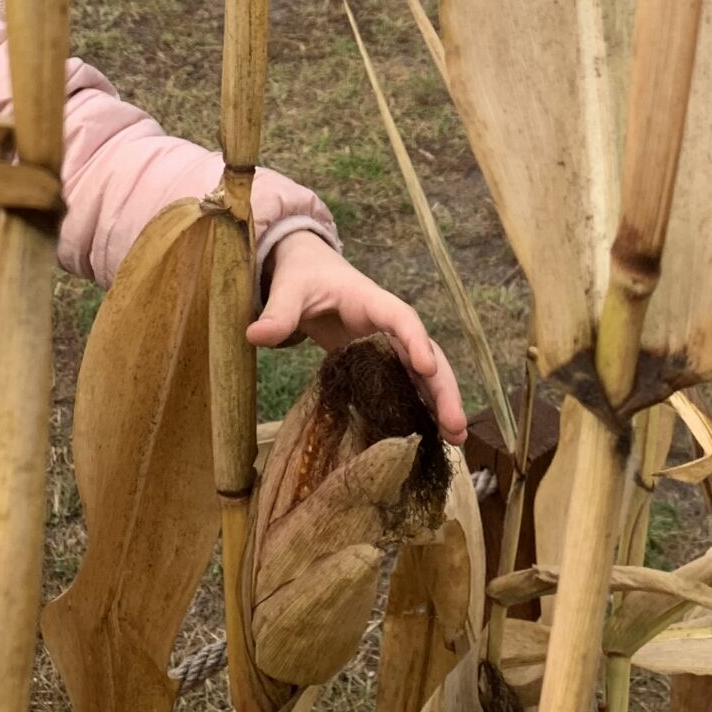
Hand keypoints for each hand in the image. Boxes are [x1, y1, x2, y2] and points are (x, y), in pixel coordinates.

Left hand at [248, 230, 467, 443]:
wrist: (310, 272)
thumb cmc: (303, 277)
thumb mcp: (289, 289)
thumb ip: (277, 311)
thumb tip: (255, 335)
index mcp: (371, 301)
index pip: (401, 317)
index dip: (416, 340)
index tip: (426, 367)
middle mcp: (390, 324)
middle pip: (426, 352)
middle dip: (443, 387)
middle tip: (456, 425)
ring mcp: (390, 345)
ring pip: (425, 373)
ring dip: (441, 402)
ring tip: (456, 440)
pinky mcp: (384, 363)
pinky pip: (409, 384)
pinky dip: (424, 407)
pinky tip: (435, 437)